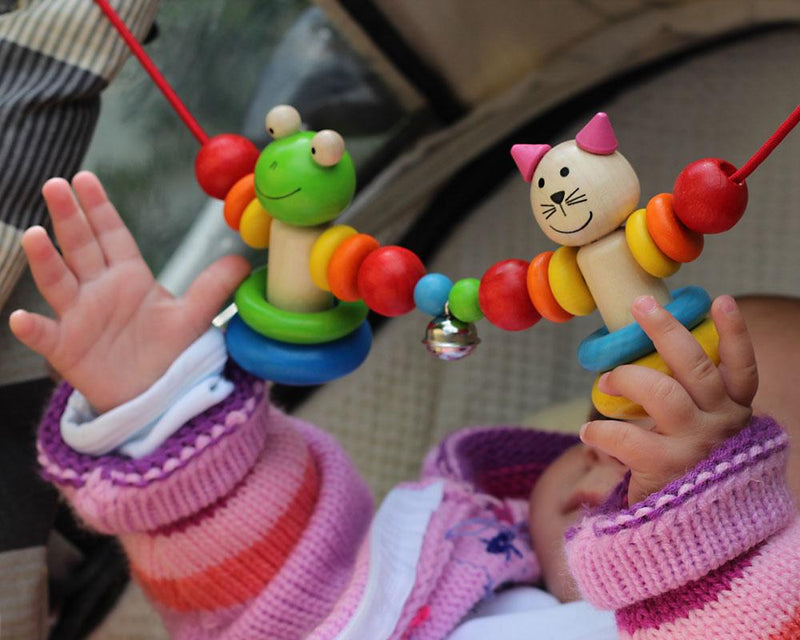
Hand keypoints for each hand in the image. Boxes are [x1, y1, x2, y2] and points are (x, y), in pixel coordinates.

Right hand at [9, 172, 250, 412]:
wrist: (155, 395)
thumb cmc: (168, 352)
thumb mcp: (193, 317)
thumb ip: (214, 287)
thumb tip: (244, 259)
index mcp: (129, 277)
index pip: (112, 235)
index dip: (99, 208)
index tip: (85, 178)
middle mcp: (99, 291)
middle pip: (81, 248)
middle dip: (69, 217)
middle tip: (55, 184)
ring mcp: (79, 317)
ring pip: (59, 283)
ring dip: (44, 260)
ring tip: (34, 235)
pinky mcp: (67, 349)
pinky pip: (46, 336)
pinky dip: (32, 327)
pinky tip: (20, 317)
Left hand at [580, 294, 757, 504]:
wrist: (693, 538)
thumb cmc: (691, 475)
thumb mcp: (706, 438)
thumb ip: (692, 407)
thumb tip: (645, 365)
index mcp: (733, 412)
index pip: (741, 368)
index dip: (734, 332)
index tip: (721, 299)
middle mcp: (721, 423)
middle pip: (694, 365)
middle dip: (665, 329)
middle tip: (640, 305)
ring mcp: (695, 444)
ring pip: (660, 391)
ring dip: (626, 377)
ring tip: (604, 380)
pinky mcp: (666, 467)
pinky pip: (625, 436)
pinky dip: (600, 431)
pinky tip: (588, 435)